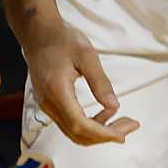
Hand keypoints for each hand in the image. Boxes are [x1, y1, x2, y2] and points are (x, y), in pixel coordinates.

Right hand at [21, 4, 137, 145]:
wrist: (37, 32)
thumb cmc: (61, 39)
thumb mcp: (87, 56)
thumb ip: (100, 83)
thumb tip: (114, 107)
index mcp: (57, 91)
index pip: (80, 124)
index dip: (103, 134)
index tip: (123, 134)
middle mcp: (48, 102)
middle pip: (77, 133)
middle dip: (105, 136)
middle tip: (129, 125)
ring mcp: (46, 104)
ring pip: (73, 131)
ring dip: (98, 132)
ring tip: (120, 120)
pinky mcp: (49, 102)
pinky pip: (69, 123)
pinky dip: (89, 125)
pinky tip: (104, 113)